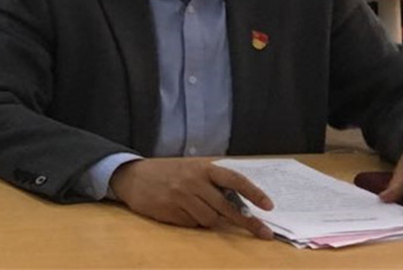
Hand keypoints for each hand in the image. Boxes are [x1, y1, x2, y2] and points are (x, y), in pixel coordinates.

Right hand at [109, 157, 273, 237]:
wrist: (134, 176)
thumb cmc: (169, 172)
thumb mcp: (192, 169)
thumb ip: (213, 183)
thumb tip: (240, 202)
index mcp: (203, 168)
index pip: (234, 180)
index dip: (253, 192)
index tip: (268, 206)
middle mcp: (194, 181)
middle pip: (227, 206)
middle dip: (247, 222)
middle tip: (264, 233)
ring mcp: (181, 197)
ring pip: (210, 220)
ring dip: (211, 221)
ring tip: (198, 210)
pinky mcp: (170, 212)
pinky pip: (192, 224)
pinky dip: (194, 223)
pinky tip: (183, 212)